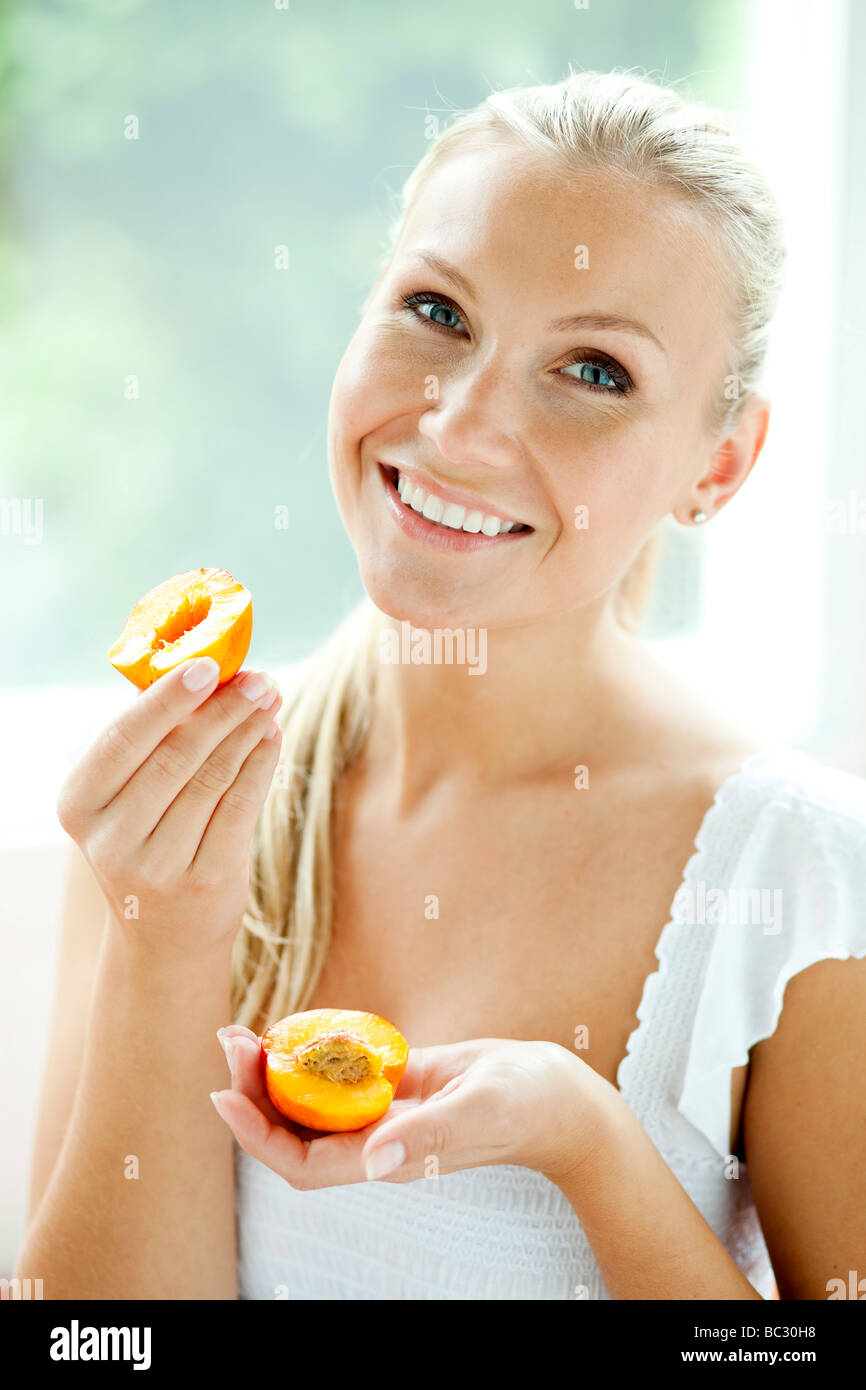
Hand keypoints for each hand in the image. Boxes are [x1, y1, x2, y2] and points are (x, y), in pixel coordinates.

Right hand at [56, 657, 283, 954]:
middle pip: (176, 754)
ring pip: (214, 777)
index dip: (168, 699)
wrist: (164, 938)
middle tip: (257, 678)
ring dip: (248, 730)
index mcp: (78, 805)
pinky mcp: (207, 880)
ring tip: (269, 699)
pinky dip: (261, 763)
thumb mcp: (125, 801)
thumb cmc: (147, 844)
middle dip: (223, 708)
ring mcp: (158, 865)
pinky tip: (272, 736)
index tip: (209, 664)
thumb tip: (200, 668)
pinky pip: (241, 806)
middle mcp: (110, 839)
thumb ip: (149, 743)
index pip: (123, 738)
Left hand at [212, 1026, 621, 1188]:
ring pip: (312, 1103)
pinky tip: (296, 1029)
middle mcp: (377, 1142)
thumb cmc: (527, 1105)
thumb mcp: (480, 1110)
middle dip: (254, 1093)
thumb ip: (428, 1134)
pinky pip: (341, 1077)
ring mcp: (385, 1115)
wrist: (559, 1097)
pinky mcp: (397, 1087)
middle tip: (229, 1041)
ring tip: (245, 1032)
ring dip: (275, 1074)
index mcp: (388, 1158)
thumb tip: (374, 1161)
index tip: (225, 1094)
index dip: (257, 1135)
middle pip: (296, 1131)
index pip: (302, 1162)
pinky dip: (313, 1056)